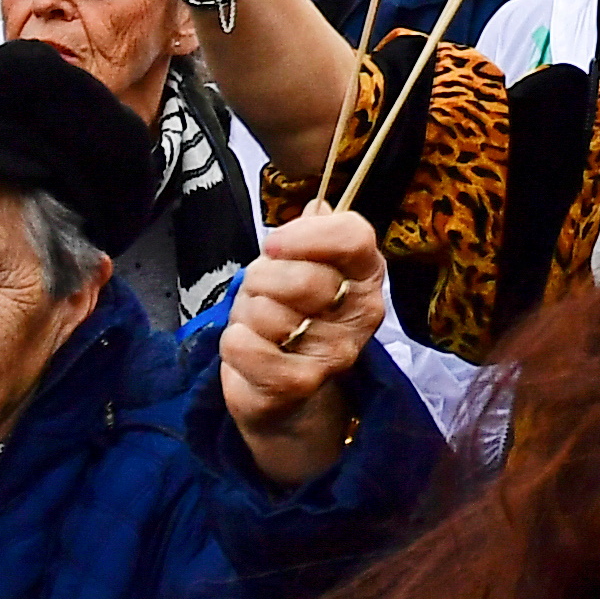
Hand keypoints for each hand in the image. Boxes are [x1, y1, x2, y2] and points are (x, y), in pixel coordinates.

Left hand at [219, 208, 385, 483]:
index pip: (353, 237)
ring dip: (247, 313)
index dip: (306, 234)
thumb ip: (312, 234)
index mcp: (366, 275)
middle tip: (260, 290)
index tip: (273, 244)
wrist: (289, 394)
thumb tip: (318, 204)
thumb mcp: (303, 267)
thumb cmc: (294, 317)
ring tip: (258, 324)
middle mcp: (361, 314)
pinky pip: (246, 346)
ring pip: (267, 312)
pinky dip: (233, 342)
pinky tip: (248, 348)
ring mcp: (334, 353)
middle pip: (304, 277)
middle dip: (262, 278)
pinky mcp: (298, 384)